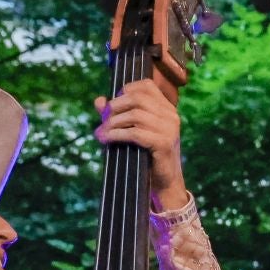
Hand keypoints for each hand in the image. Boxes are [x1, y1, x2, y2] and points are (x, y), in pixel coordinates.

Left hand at [95, 79, 186, 207]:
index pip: (146, 86)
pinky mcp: (164, 143)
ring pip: (135, 115)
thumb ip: (117, 114)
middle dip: (115, 107)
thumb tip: (99, 101)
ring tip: (101, 133)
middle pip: (137, 99)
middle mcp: (171, 115)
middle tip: (102, 120)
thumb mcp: (133, 131)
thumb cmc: (147, 155)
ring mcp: (169, 129)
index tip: (112, 105)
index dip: (125, 90)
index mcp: (167, 108)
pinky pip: (135, 133)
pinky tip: (107, 139)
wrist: (164, 183)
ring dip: (113, 123)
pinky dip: (117, 134)